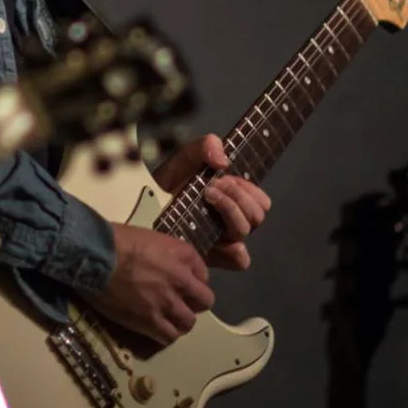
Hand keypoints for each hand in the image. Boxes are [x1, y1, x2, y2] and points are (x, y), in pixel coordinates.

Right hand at [97, 220, 215, 344]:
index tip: (181, 282)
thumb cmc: (117, 240)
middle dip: (194, 302)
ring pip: (188, 322)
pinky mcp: (150, 321)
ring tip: (168, 318)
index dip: (192, 280)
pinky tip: (157, 328)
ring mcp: (167, 303)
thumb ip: (168, 254)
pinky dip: (166, 335)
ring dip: (181, 320)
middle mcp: (182, 280)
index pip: (204, 274)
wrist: (95, 255)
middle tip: (179, 301)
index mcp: (183, 255)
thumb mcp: (152, 237)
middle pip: (204, 301)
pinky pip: (169, 336)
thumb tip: (168, 265)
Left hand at [155, 132, 270, 270]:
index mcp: (236, 199)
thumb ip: (206, 146)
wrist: (146, 194)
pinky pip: (236, 261)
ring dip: (231, 211)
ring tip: (207, 196)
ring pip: (244, 232)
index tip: (225, 177)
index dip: (249, 190)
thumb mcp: (189, 155)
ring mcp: (221, 238)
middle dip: (237, 196)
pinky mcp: (209, 252)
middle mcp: (232, 220)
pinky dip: (234, 252)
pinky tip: (220, 238)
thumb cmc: (174, 176)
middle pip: (256, 216)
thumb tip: (222, 160)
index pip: (261, 202)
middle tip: (212, 186)